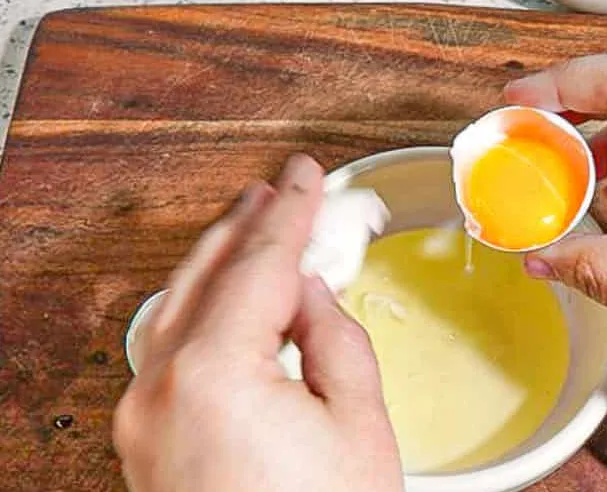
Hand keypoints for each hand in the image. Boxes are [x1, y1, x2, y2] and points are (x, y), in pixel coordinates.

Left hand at [113, 155, 402, 491]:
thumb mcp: (358, 428)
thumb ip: (335, 341)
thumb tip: (310, 293)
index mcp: (214, 377)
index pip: (260, 268)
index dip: (291, 214)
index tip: (307, 177)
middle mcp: (159, 390)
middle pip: (203, 277)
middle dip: (245, 226)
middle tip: (280, 191)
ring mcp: (142, 418)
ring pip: (177, 309)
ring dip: (219, 264)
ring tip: (255, 230)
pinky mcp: (146, 441)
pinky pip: (172, 351)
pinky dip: (204, 313)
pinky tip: (230, 300)